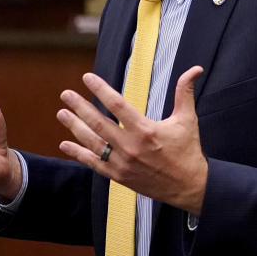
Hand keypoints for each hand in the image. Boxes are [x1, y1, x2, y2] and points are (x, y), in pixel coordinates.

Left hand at [56, 66, 208, 212]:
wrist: (189, 186)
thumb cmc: (188, 151)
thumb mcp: (188, 119)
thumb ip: (185, 92)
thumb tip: (195, 69)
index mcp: (145, 130)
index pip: (117, 104)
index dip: (101, 89)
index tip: (88, 78)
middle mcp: (130, 146)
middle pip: (98, 123)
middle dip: (80, 107)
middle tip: (66, 94)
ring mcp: (122, 163)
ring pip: (92, 142)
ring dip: (75, 127)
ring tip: (62, 114)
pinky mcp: (119, 176)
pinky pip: (94, 163)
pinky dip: (78, 154)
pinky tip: (65, 145)